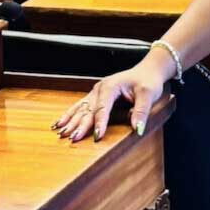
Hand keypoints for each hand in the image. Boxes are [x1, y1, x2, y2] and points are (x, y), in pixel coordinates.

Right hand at [54, 57, 170, 141]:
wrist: (148, 70)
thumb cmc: (148, 81)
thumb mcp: (148, 95)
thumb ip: (142, 112)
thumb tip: (137, 129)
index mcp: (111, 87)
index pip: (103, 108)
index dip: (100, 123)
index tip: (97, 136)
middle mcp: (100, 88)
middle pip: (88, 110)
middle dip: (79, 124)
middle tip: (72, 138)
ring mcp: (96, 92)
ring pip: (81, 108)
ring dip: (70, 121)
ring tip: (60, 132)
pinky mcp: (96, 96)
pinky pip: (80, 106)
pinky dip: (70, 115)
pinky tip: (60, 123)